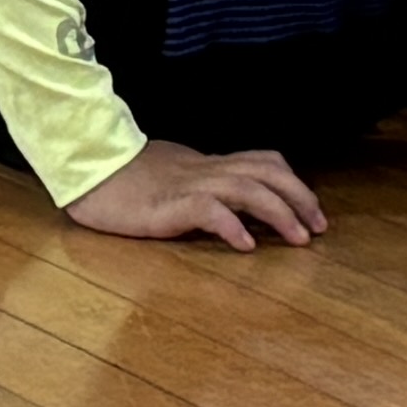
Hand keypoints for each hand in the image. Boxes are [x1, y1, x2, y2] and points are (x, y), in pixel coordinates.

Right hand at [64, 139, 326, 247]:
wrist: (87, 171)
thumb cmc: (125, 178)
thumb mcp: (174, 176)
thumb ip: (202, 186)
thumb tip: (232, 207)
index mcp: (208, 164)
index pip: (263, 161)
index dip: (293, 182)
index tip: (313, 211)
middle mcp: (206, 170)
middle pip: (267, 171)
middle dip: (300, 197)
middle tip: (320, 228)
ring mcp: (189, 185)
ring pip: (249, 188)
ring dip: (280, 213)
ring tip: (300, 239)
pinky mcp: (169, 204)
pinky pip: (209, 210)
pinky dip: (233, 226)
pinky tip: (247, 246)